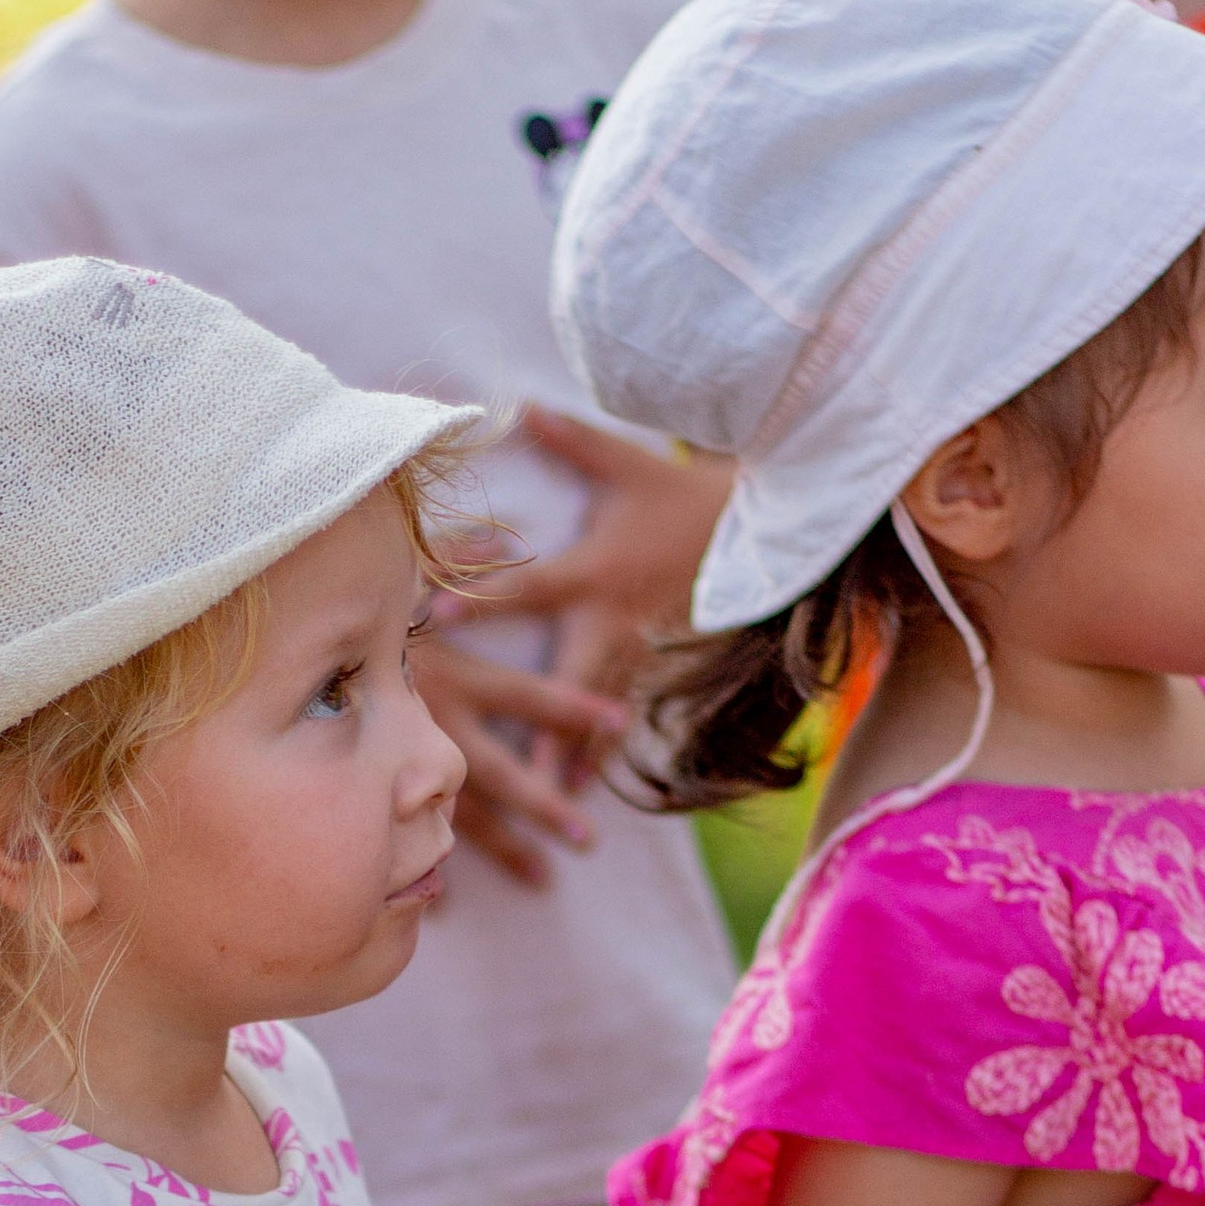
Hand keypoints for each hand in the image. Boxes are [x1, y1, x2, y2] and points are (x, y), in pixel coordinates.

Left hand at [412, 410, 726, 882]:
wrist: (768, 527)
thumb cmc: (688, 494)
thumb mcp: (630, 463)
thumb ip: (571, 440)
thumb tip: (518, 405)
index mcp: (596, 571)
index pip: (528, 588)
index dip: (483, 597)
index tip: (436, 615)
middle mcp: (614, 618)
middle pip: (568, 678)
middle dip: (538, 721)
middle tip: (506, 764)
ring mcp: (640, 645)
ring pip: (601, 707)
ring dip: (577, 753)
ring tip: (554, 800)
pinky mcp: (658, 659)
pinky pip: (627, 708)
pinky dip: (607, 747)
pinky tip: (588, 781)